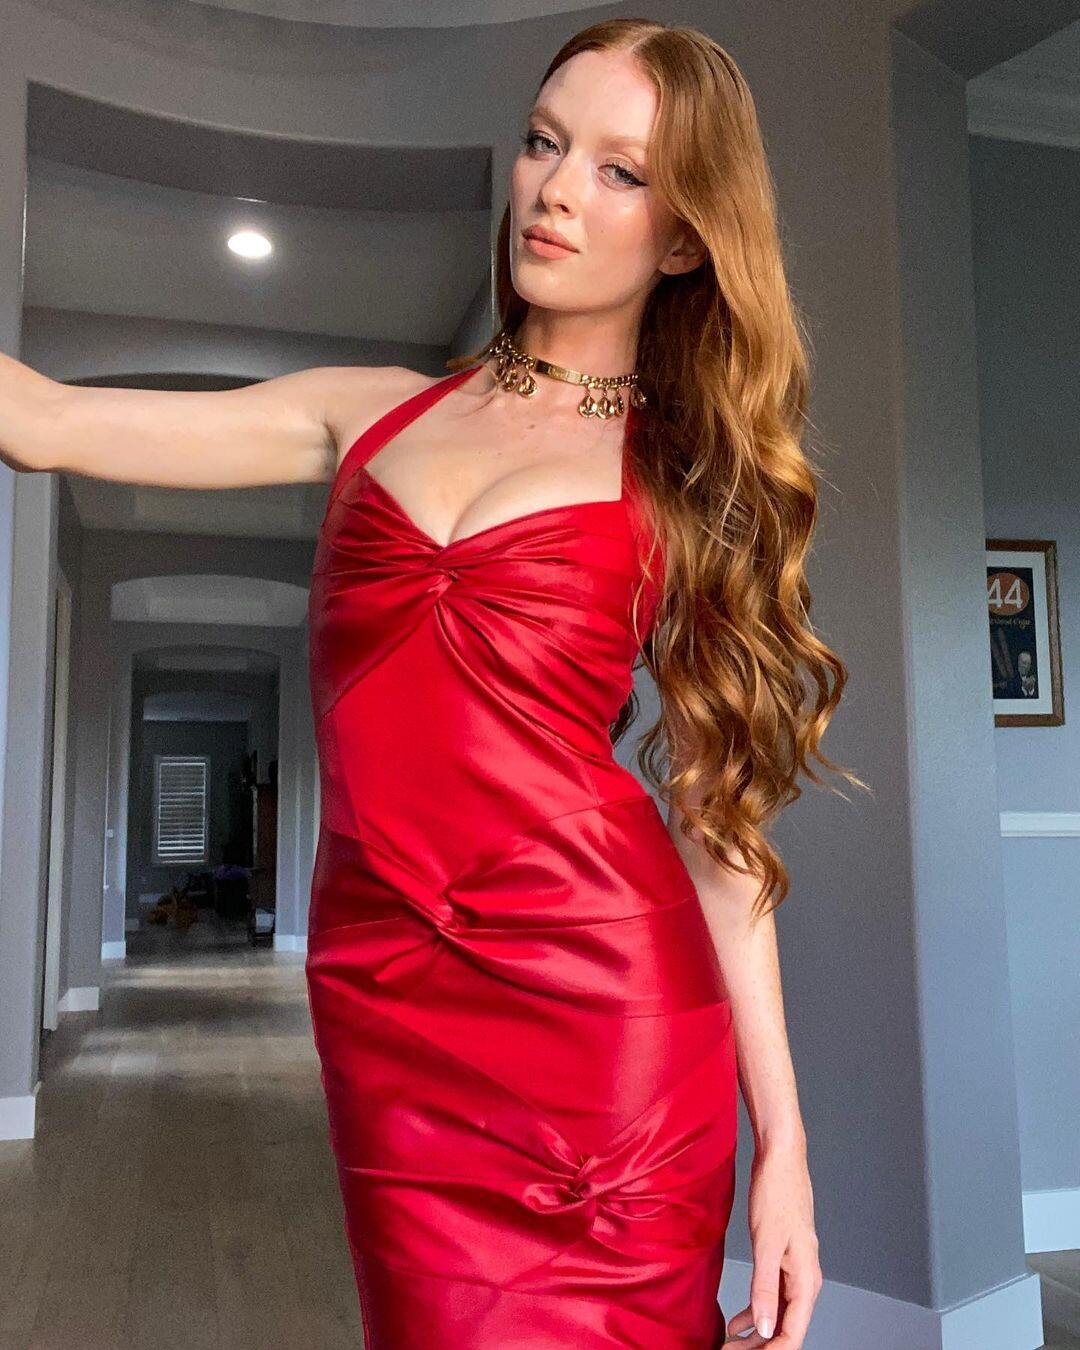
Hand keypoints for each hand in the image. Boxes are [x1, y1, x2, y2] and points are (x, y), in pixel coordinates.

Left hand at [723, 1143, 821, 1346]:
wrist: (781, 1159)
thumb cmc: (777, 1194)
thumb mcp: (767, 1243)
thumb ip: (765, 1287)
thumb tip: (763, 1328)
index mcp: (806, 1279)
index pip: (792, 1333)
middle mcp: (804, 1279)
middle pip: (785, 1327)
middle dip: (759, 1346)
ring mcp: (794, 1269)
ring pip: (777, 1313)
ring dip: (756, 1333)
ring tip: (730, 1345)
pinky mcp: (782, 1258)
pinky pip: (771, 1295)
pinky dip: (755, 1311)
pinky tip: (737, 1321)